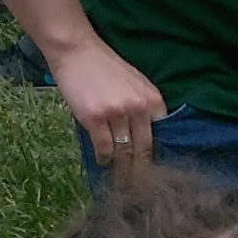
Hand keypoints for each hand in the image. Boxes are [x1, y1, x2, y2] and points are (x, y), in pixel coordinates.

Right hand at [49, 34, 169, 169]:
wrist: (76, 50)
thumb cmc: (104, 66)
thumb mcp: (135, 83)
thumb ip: (144, 107)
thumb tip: (146, 138)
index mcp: (153, 99)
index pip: (161, 137)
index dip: (155, 156)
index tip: (152, 171)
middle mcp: (138, 107)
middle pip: (144, 150)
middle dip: (140, 171)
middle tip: (138, 187)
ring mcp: (117, 113)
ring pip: (124, 152)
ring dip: (122, 170)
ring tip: (121, 181)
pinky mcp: (95, 118)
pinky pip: (104, 148)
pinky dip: (104, 158)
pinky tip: (102, 161)